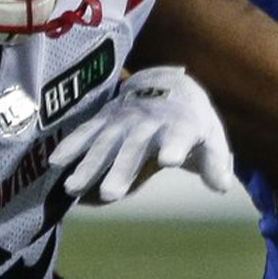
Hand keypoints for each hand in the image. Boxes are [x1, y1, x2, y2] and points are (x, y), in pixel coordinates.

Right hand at [51, 67, 232, 201]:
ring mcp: (124, 120)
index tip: (170, 160)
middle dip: (122, 169)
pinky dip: (71, 145)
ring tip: (73, 187)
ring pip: (105, 142)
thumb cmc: (193, 120)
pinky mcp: (105, 119)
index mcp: (181, 124)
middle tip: (112, 194)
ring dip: (89, 164)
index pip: (179, 135)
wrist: (170, 84)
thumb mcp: (211, 138)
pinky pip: (85, 132)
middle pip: (134, 147)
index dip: (175, 146)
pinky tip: (56, 162)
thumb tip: (222, 186)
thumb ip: (215, 163)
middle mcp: (150, 122)